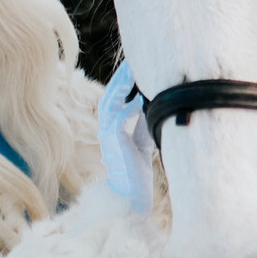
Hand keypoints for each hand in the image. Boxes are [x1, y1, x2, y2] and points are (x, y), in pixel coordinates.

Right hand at [95, 61, 156, 211]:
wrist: (131, 194)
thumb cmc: (136, 171)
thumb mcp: (143, 142)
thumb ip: (143, 124)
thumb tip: (149, 105)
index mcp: (112, 129)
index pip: (114, 100)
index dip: (121, 84)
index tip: (131, 68)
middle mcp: (106, 130)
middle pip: (109, 97)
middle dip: (119, 80)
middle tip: (130, 63)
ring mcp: (108, 136)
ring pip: (108, 105)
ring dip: (120, 88)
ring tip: (131, 74)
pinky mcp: (115, 143)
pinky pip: (117, 121)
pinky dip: (127, 109)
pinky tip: (138, 100)